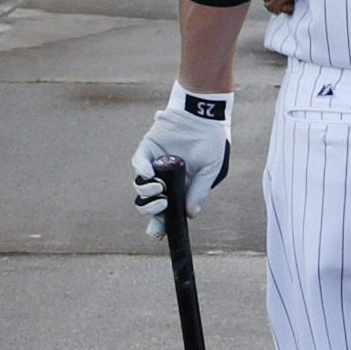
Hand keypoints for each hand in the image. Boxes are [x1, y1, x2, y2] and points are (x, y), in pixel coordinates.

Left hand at [129, 87, 231, 236]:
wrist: (204, 115)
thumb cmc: (211, 143)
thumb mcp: (211, 170)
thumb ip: (200, 191)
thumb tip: (190, 214)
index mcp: (181, 189)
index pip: (167, 212)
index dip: (161, 225)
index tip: (158, 234)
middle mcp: (165, 181)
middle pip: (149, 204)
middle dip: (152, 213)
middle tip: (162, 207)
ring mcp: (155, 166)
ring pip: (140, 188)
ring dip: (146, 194)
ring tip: (160, 190)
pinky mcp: (147, 150)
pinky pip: (138, 164)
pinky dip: (142, 171)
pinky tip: (151, 175)